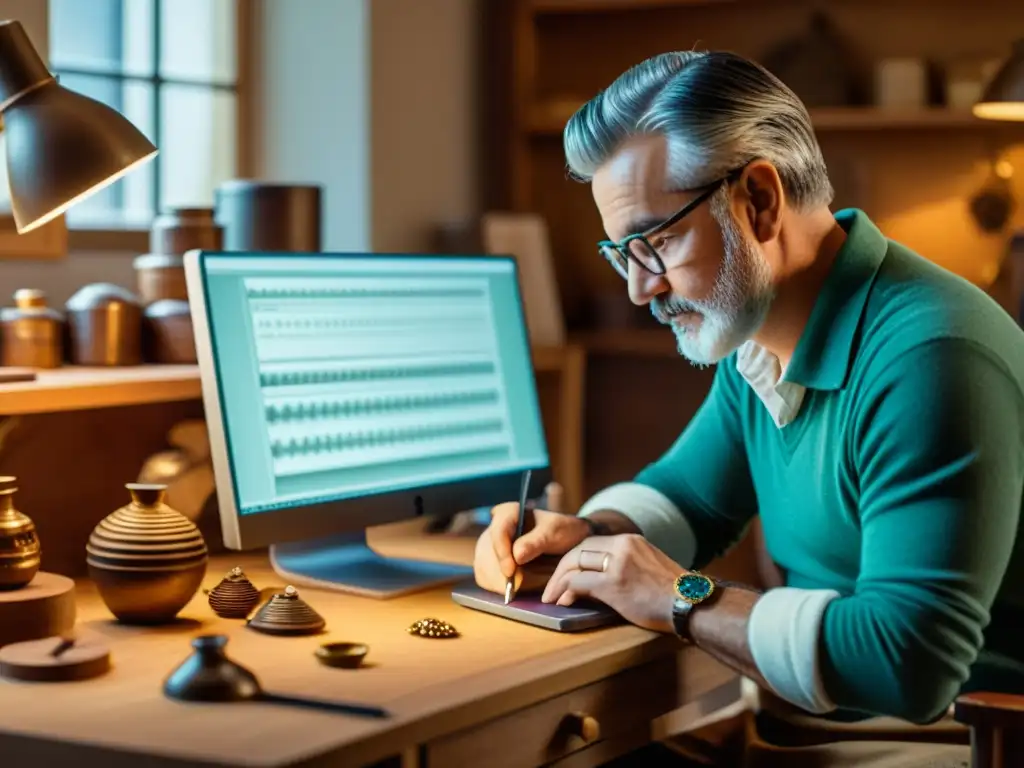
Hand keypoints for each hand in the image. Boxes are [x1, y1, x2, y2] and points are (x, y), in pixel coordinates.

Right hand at [473, 482, 591, 594]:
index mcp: (508, 513)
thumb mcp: (554, 532)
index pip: (498, 533)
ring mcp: (489, 546)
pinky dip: (498, 587)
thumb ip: (536, 542)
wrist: (567, 540)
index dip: (502, 554)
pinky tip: (515, 588)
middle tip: (517, 588)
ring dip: (500, 582)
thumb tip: (517, 556)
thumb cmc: (562, 531)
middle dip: (500, 573)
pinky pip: (486, 578)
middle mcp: (494, 528)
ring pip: (484, 568)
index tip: (510, 572)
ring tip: (522, 586)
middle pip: (486, 554)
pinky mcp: (490, 563)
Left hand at [541, 533, 682, 632]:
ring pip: (574, 564)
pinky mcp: (613, 583)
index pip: (591, 543)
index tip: (565, 574)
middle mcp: (622, 545)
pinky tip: (563, 602)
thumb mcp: (648, 566)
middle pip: (578, 550)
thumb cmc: (672, 594)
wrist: (691, 604)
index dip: (573, 560)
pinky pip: (578, 582)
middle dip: (561, 570)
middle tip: (552, 587)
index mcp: (630, 540)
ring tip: (552, 597)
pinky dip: (566, 592)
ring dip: (558, 582)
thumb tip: (597, 579)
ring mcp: (617, 563)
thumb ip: (625, 564)